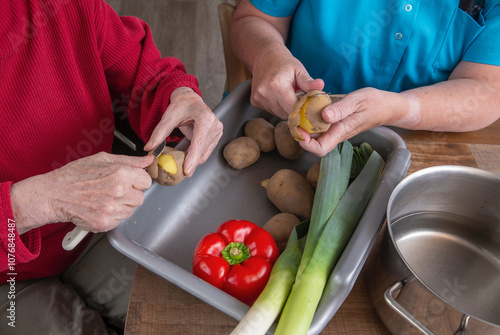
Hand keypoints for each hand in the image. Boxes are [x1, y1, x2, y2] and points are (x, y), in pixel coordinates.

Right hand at [10, 152, 153, 234]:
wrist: (53, 195)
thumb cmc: (75, 175)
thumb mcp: (102, 159)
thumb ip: (129, 161)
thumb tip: (148, 160)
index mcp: (121, 173)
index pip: (146, 181)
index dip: (137, 181)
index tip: (129, 181)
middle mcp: (119, 191)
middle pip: (140, 198)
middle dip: (130, 194)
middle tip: (112, 190)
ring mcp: (112, 209)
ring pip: (130, 210)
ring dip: (121, 206)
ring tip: (103, 198)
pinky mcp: (105, 223)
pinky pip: (119, 221)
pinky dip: (111, 216)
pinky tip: (99, 208)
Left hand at [144, 87, 222, 176]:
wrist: (190, 100)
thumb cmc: (182, 106)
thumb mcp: (168, 117)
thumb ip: (159, 133)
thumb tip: (149, 147)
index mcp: (205, 118)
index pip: (199, 142)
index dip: (193, 157)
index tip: (187, 170)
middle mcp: (215, 126)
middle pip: (202, 150)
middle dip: (191, 162)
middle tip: (180, 173)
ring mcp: (217, 132)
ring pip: (205, 154)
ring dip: (193, 160)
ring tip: (181, 164)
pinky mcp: (216, 137)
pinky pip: (206, 152)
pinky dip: (196, 156)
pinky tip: (187, 157)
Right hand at [250, 46, 323, 118]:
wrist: (265, 56)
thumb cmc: (284, 63)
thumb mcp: (299, 70)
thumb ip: (308, 82)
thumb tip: (321, 86)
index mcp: (277, 85)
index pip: (293, 107)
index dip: (303, 109)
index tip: (309, 105)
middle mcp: (265, 93)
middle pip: (286, 113)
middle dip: (295, 109)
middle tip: (300, 99)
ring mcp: (258, 98)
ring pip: (279, 113)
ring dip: (286, 109)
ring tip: (289, 96)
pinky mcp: (255, 101)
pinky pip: (271, 110)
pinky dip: (278, 107)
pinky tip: (279, 96)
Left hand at [298, 88, 406, 156]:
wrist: (386, 106)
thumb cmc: (373, 103)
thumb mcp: (357, 101)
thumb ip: (340, 109)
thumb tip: (324, 116)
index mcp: (341, 132)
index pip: (320, 149)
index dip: (306, 143)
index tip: (298, 129)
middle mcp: (337, 135)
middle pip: (314, 144)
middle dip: (300, 134)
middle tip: (293, 117)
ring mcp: (336, 132)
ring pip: (316, 136)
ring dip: (305, 127)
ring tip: (298, 112)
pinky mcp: (336, 126)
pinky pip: (321, 128)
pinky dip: (311, 121)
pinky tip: (308, 109)